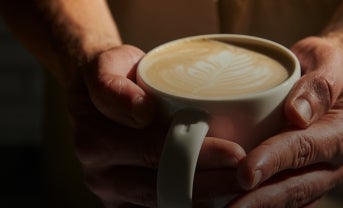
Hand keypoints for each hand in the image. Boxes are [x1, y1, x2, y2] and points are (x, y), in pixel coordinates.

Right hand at [69, 45, 245, 206]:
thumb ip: (115, 84)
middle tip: (245, 173)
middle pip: (160, 182)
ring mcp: (106, 188)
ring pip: (159, 203)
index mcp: (94, 132)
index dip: (195, 154)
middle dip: (209, 183)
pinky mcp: (117, 202)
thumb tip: (143, 111)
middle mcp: (96, 166)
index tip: (234, 152)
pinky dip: (184, 206)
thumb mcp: (107, 65)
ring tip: (237, 187)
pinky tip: (213, 200)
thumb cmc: (112, 75)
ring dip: (201, 199)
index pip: (150, 147)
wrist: (88, 96)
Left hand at [229, 37, 342, 207]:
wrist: (332, 81)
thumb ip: (318, 85)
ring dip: (259, 207)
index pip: (303, 149)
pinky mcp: (307, 181)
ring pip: (291, 199)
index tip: (245, 172)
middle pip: (296, 185)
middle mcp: (334, 162)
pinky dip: (264, 206)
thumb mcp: (329, 61)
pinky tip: (237, 205)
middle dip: (260, 199)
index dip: (273, 161)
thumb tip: (297, 114)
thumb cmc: (324, 67)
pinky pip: (288, 201)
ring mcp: (321, 176)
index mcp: (340, 132)